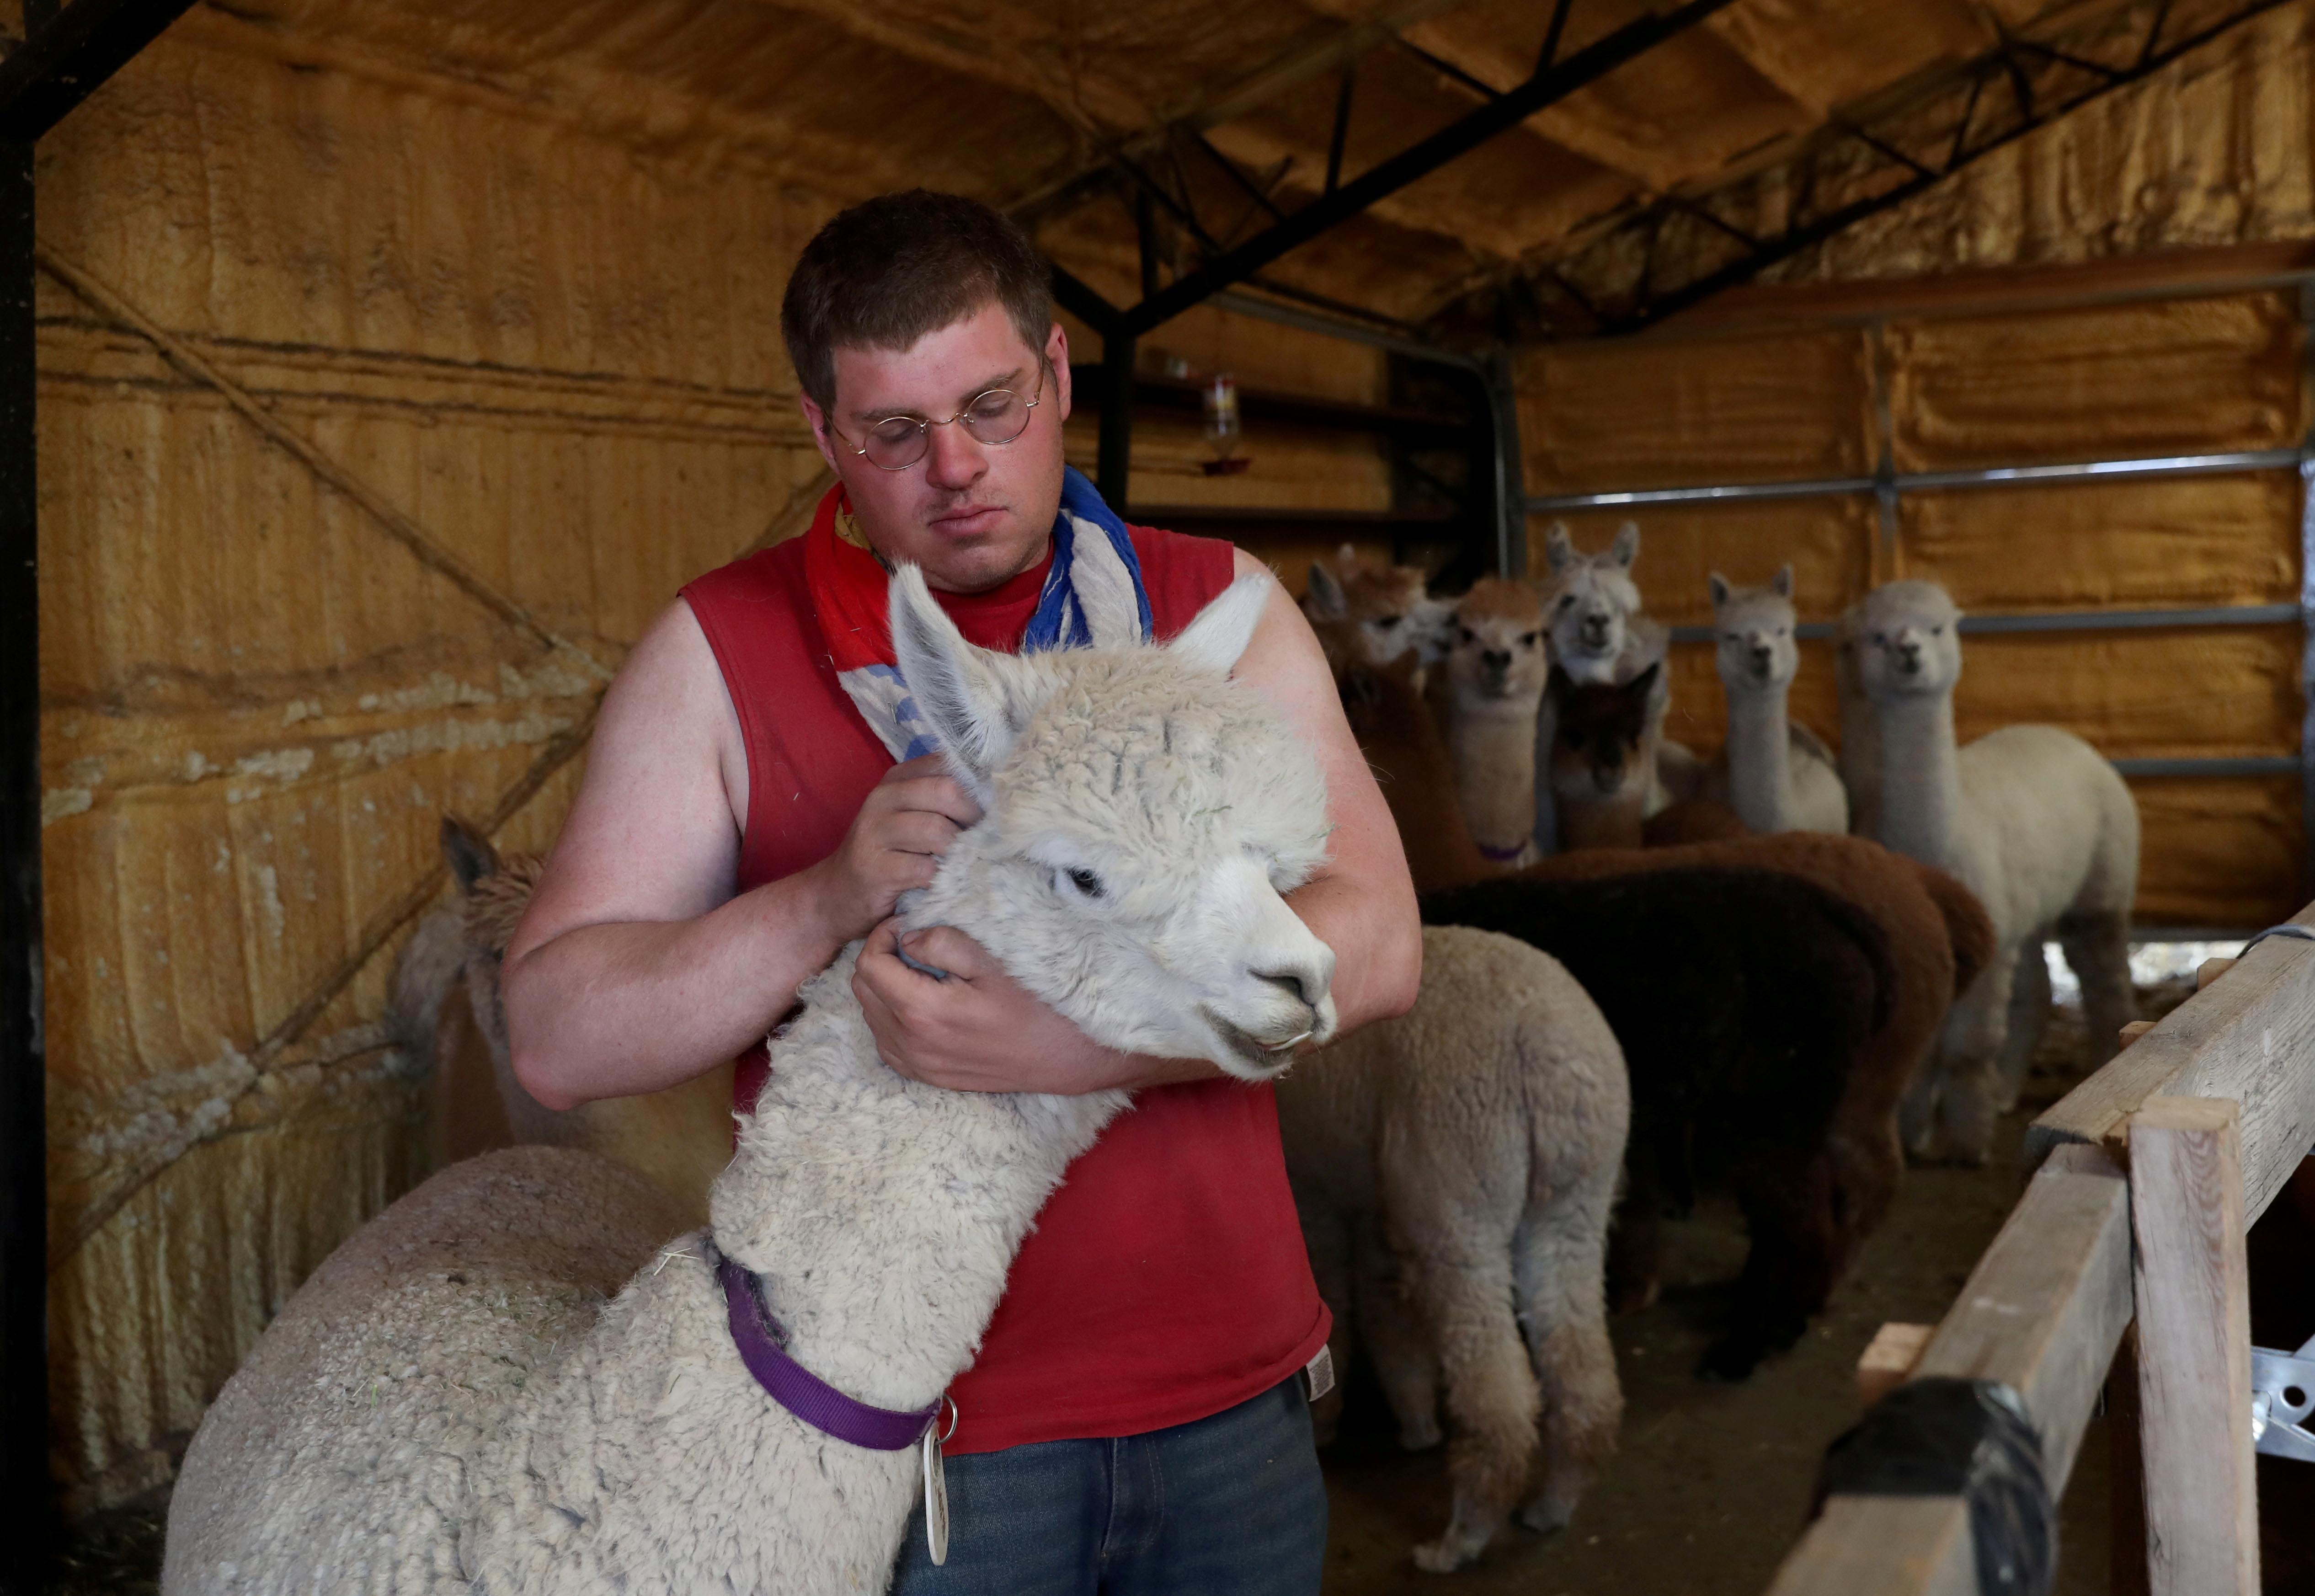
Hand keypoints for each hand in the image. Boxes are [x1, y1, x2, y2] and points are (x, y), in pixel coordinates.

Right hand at [806, 755, 981, 943]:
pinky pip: (925, 868)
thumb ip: (940, 801)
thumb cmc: (885, 856)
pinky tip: (947, 884)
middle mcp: (882, 798)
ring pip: (938, 830)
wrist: (835, 896)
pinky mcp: (876, 868)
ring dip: (960, 851)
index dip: (977, 786)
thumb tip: (995, 798)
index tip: (989, 810)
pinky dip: (944, 878)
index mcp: (896, 779)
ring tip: (965, 863)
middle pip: (946, 791)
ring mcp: (875, 832)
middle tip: (981, 840)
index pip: (947, 764)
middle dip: (972, 817)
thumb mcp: (907, 818)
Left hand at [852, 920, 1217, 1093]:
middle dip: (879, 959)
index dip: (882, 936)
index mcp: (923, 1011)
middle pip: (863, 991)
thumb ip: (943, 941)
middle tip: (911, 943)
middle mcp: (912, 1045)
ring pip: (871, 1017)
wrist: (1069, 1056)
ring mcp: (919, 1066)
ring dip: (884, 988)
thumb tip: (909, 937)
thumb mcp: (992, 959)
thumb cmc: (1037, 1003)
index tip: (909, 925)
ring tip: (919, 971)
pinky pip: (887, 1044)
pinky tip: (923, 1004)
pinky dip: (892, 1018)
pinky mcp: (930, 1077)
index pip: (869, 965)